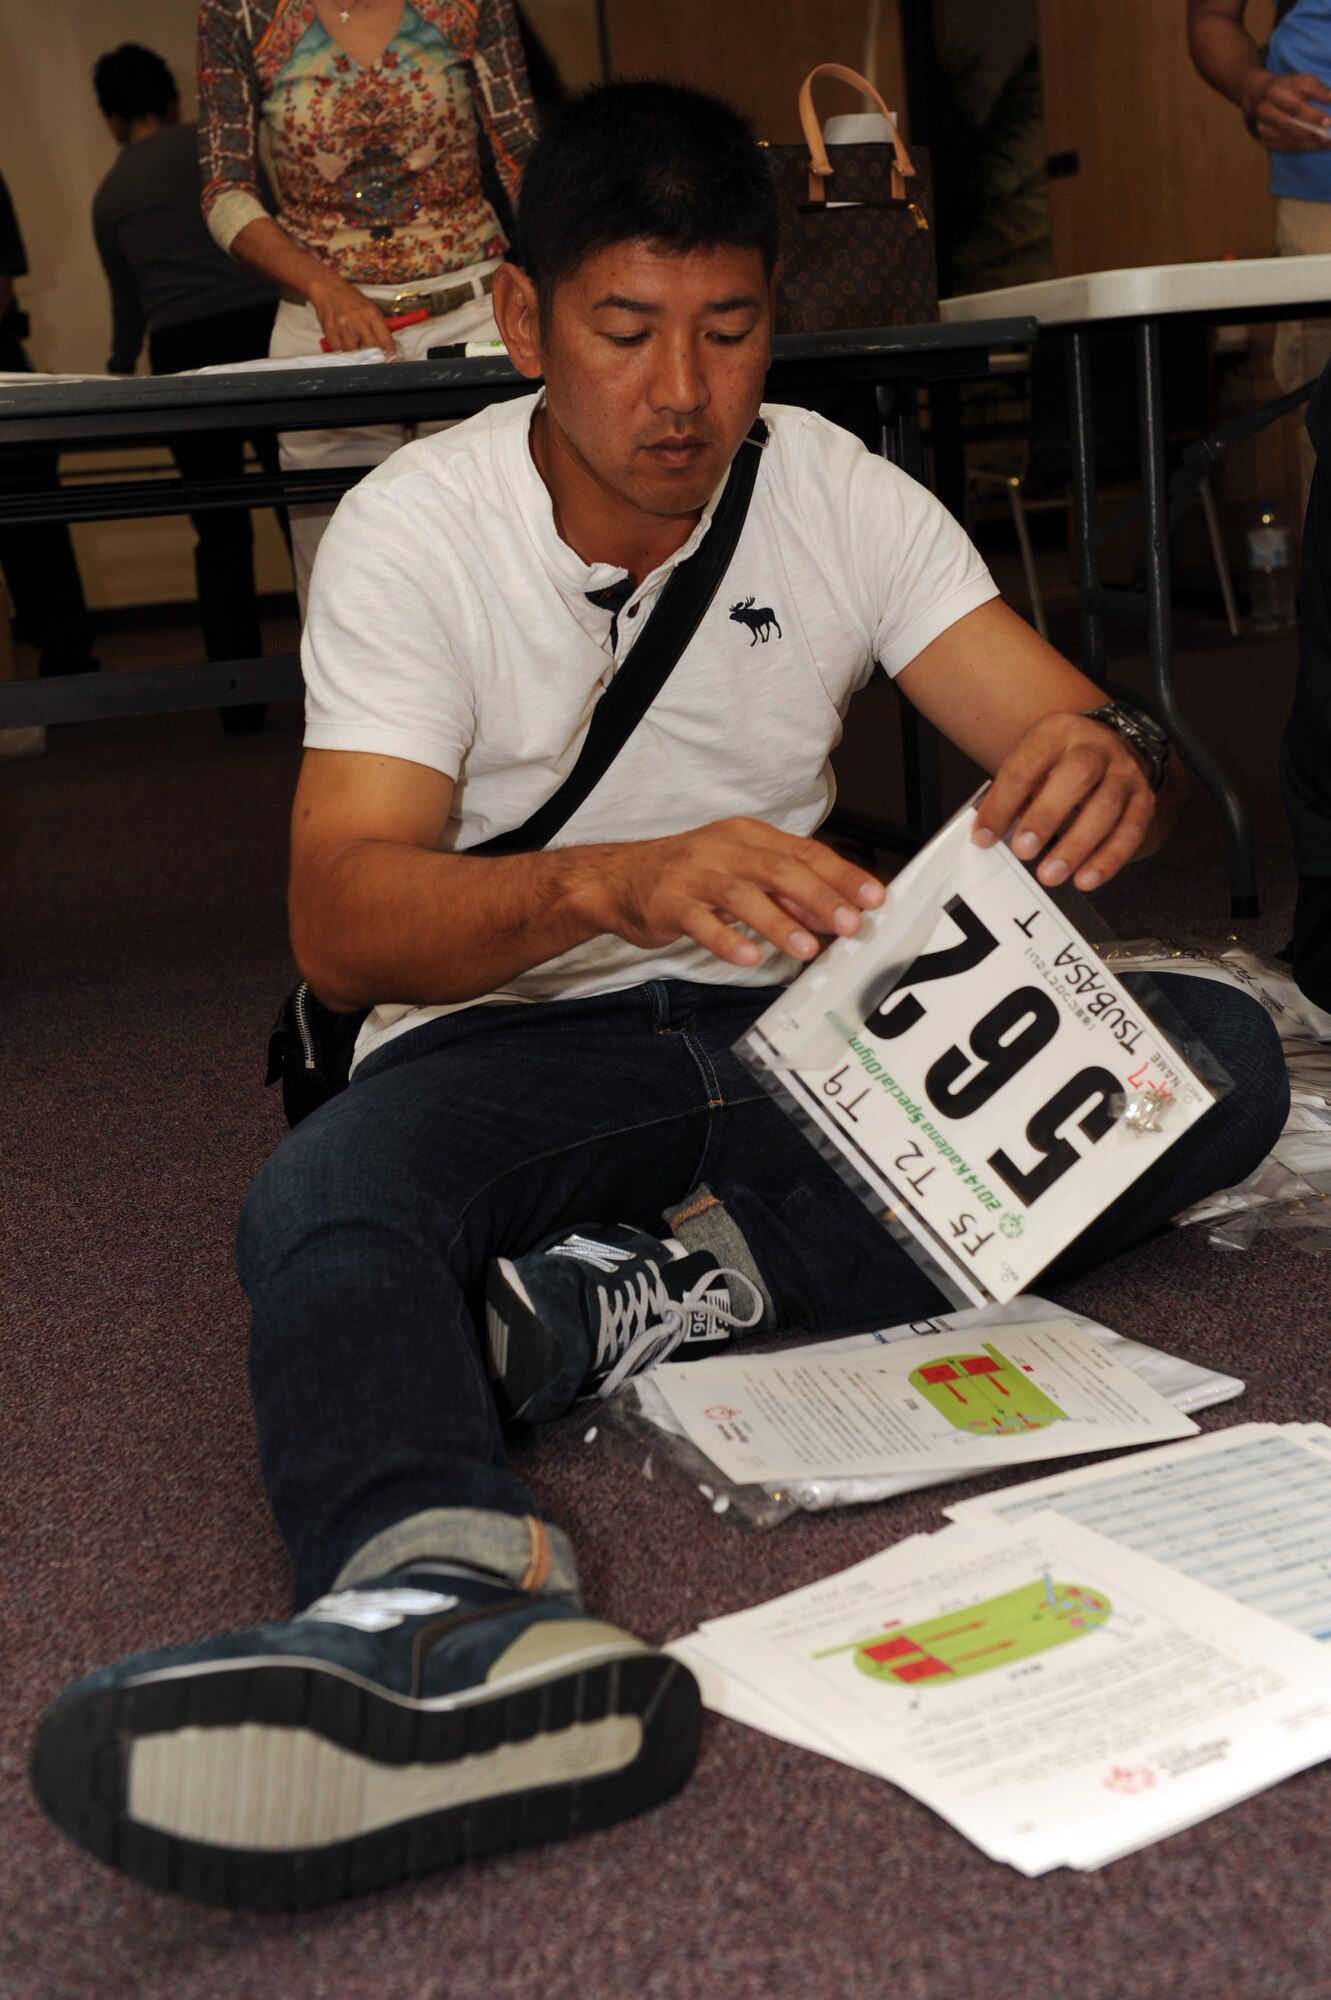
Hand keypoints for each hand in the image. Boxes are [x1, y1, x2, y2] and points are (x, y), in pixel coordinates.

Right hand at [307, 272, 397, 354]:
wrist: (327, 287)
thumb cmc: (349, 298)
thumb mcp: (369, 307)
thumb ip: (378, 326)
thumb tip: (388, 345)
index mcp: (371, 313)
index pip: (385, 340)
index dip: (390, 353)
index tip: (391, 359)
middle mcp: (358, 319)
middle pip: (371, 348)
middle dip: (375, 358)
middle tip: (376, 362)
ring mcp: (343, 325)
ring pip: (353, 352)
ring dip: (357, 357)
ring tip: (358, 354)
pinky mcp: (330, 330)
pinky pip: (338, 350)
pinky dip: (342, 352)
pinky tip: (345, 349)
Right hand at [595, 817, 885, 968]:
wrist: (618, 879)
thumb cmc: (687, 876)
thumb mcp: (741, 874)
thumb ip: (785, 894)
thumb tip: (832, 915)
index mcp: (749, 836)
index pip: (805, 852)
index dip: (842, 874)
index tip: (875, 897)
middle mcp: (724, 849)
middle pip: (780, 869)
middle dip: (820, 897)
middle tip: (850, 925)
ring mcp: (694, 874)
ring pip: (743, 895)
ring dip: (779, 922)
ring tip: (807, 948)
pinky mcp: (669, 902)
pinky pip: (700, 922)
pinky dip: (726, 940)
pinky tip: (748, 957)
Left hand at [970, 711, 1160, 892]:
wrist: (1110, 746)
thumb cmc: (1058, 764)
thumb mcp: (1031, 763)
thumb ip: (1011, 795)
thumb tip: (987, 837)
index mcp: (1056, 732)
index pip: (1025, 766)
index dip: (1002, 804)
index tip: (984, 838)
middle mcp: (1095, 746)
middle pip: (1077, 775)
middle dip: (1047, 816)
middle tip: (1023, 852)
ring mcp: (1124, 771)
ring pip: (1106, 806)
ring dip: (1077, 845)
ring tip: (1050, 875)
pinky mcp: (1144, 799)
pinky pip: (1131, 830)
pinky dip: (1108, 859)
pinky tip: (1085, 880)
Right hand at [1245, 70, 1330, 149]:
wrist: (1257, 95)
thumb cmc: (1286, 86)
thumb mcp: (1303, 80)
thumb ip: (1318, 89)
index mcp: (1275, 94)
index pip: (1295, 108)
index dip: (1312, 116)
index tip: (1328, 122)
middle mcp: (1265, 112)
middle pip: (1291, 128)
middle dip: (1312, 134)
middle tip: (1329, 139)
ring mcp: (1262, 128)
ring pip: (1288, 140)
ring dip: (1310, 144)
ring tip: (1327, 144)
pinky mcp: (1263, 139)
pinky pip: (1284, 147)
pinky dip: (1302, 148)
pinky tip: (1316, 146)